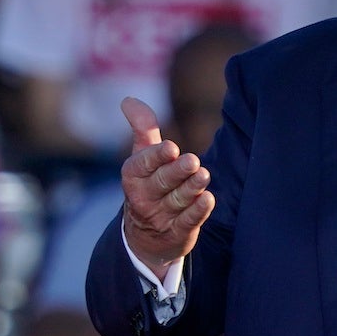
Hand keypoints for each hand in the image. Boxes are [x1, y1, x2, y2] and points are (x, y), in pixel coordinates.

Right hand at [119, 96, 214, 274]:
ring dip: (192, 188)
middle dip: (177, 172)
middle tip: (192, 161)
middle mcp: (143, 198)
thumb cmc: (149, 184)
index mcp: (133, 176)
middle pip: (162, 182)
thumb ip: (141, 129)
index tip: (172, 148)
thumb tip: (128, 99)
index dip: (157, 157)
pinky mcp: (177, 233)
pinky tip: (208, 199)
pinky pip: (188, 221)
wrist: (147, 236)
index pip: (143, 164)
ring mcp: (160, 217)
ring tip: (204, 175)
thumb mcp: (142, 157)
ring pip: (178, 200)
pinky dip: (198, 211)